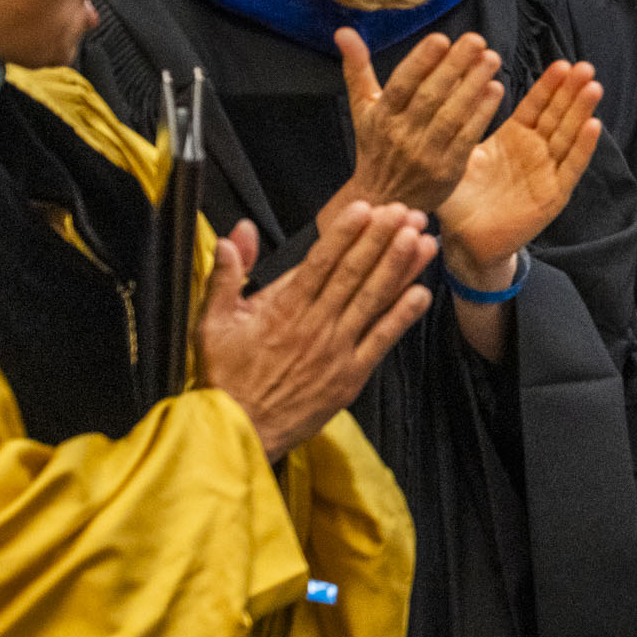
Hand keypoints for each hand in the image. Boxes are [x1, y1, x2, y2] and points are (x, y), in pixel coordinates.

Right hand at [196, 200, 436, 459]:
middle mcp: (314, 324)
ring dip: (399, 268)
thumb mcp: (213, 322)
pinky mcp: (350, 375)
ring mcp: (336, 350)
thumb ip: (226, 275)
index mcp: (282, 309)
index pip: (319, 262)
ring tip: (422, 239)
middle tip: (405, 211)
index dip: (345, 233)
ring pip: (373, 300)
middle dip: (381, 239)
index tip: (365, 207)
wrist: (239, 430)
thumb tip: (234, 234)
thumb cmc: (226, 376)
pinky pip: (381, 340)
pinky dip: (403, 316)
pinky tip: (423, 292)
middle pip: (354, 274)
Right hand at [337, 28, 504, 211]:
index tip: (441, 38)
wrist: (383, 201)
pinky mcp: (446, 171)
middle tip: (477, 40)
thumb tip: (343, 30)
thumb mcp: (362, 109)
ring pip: (450, 115)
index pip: (400, 85)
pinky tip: (495, 90)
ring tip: (491, 59)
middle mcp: (400, 135)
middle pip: (429, 96)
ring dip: (473, 85)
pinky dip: (482, 114)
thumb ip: (357, 69)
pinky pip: (466, 138)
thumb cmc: (375, 147)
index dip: (420, 62)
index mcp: (380, 117)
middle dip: (454, 66)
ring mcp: (424, 154)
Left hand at [434, 60, 602, 293]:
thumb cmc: (460, 200)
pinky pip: (570, 168)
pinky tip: (593, 126)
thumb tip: (441, 95)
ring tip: (593, 87)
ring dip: (581, 112)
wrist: (466, 241)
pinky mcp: (553, 195)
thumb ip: (456, 130)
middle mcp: (534, 151)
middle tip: (584, 67)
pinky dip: (582, 148)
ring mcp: (547, 172)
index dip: (549, 86)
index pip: (535, 106)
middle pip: (557, 115)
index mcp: (513, 138)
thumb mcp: (458, 158)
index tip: (562, 64)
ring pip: (567, 136)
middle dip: (571, 91)